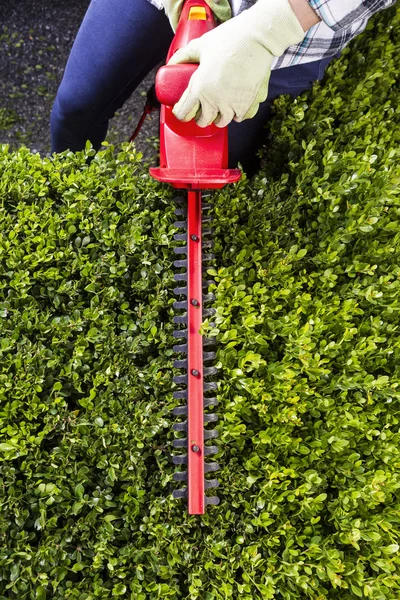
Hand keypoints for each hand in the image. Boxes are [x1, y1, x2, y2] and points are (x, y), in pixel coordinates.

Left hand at [168, 0, 304, 126]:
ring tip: (220, 107)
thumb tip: (171, 64)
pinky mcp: (248, 106)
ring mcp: (232, 106)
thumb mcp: (200, 45)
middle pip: (203, 121)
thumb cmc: (229, 40)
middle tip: (202, 109)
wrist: (257, 40)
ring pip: (222, 122)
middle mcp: (215, 101)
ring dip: (219, 116)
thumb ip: (183, 56)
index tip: (182, 112)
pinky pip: (240, 118)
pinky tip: (236, 104)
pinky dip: (237, 113)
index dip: (181, 113)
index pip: (184, 113)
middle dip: (201, 117)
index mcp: (200, 88)